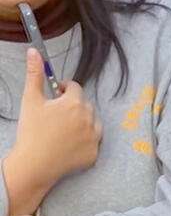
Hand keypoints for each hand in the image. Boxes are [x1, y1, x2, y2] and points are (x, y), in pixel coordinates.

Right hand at [3, 49, 102, 215]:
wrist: (35, 163)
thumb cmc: (32, 131)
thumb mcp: (31, 99)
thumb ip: (35, 74)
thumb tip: (34, 51)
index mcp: (75, 103)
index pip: (76, 88)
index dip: (65, 89)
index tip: (56, 94)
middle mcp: (89, 120)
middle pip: (85, 105)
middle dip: (74, 105)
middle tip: (58, 113)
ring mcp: (94, 139)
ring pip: (93, 123)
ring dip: (84, 121)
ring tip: (66, 127)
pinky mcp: (94, 155)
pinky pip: (94, 142)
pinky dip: (86, 140)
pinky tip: (71, 142)